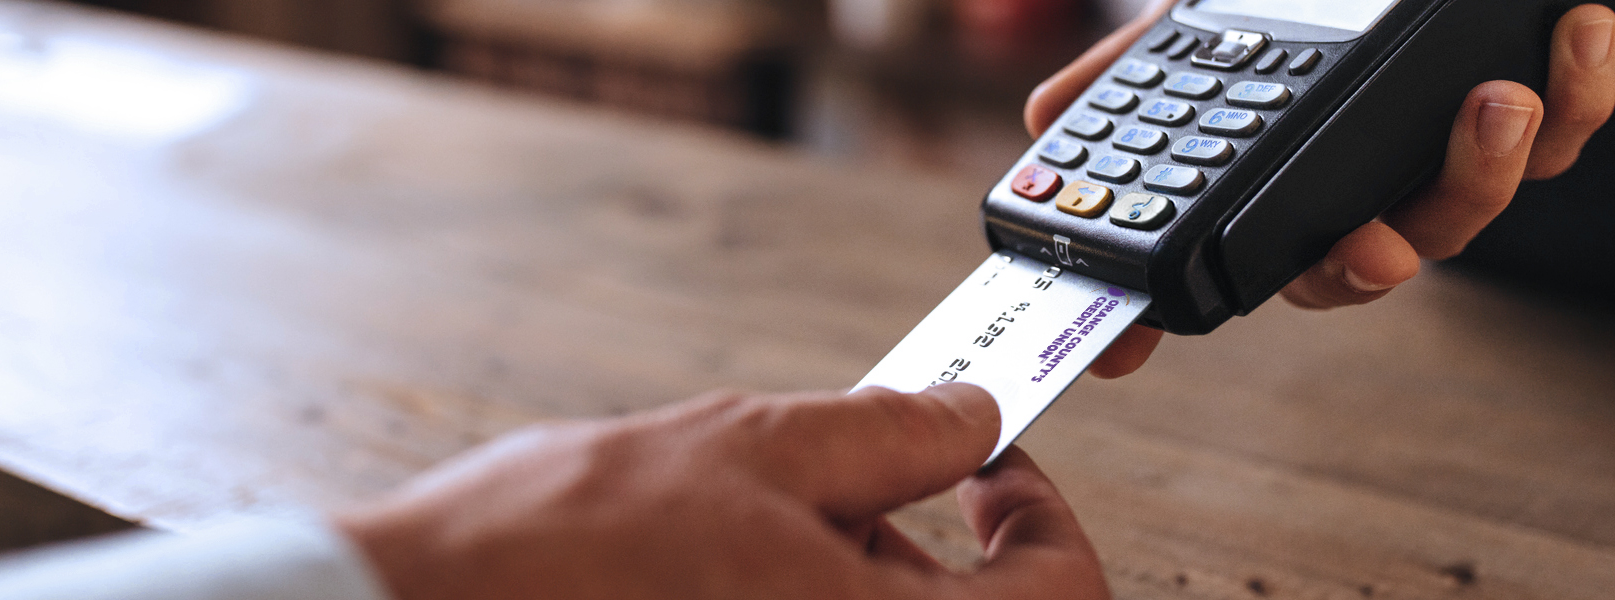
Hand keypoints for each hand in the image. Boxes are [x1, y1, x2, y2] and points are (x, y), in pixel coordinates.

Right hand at [334, 384, 1107, 599]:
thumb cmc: (567, 550)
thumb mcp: (747, 448)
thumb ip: (886, 433)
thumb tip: (968, 417)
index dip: (1047, 523)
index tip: (995, 471)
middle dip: (945, 546)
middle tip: (880, 479)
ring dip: (870, 572)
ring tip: (780, 511)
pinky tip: (737, 562)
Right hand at [1024, 2, 1614, 378]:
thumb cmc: (1289, 9)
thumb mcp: (1192, 34)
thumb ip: (1121, 79)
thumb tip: (1037, 131)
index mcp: (1297, 199)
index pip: (1279, 270)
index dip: (1243, 301)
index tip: (1221, 314)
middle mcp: (1376, 199)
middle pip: (1383, 261)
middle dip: (1382, 260)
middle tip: (1377, 238)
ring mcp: (1454, 165)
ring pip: (1476, 208)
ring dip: (1490, 164)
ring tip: (1497, 96)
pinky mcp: (1541, 122)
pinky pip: (1569, 135)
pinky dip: (1580, 91)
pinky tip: (1575, 29)